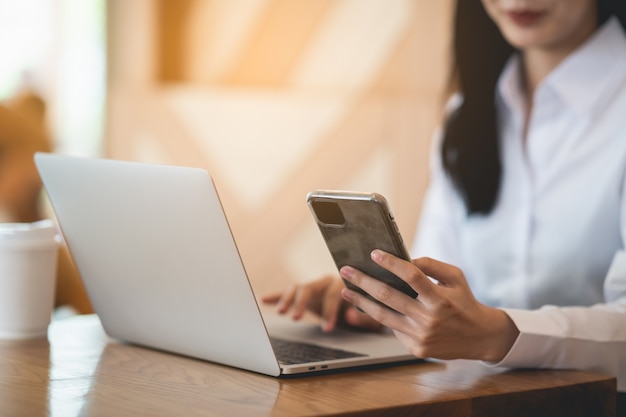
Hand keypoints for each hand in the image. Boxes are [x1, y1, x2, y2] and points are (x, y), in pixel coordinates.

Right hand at [261, 275, 381, 331]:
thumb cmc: (368, 310)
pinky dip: (277, 296)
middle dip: (302, 303)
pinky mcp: (303, 294)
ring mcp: (313, 286)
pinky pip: (288, 293)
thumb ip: (362, 317)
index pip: (333, 294)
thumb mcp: (370, 317)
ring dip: (288, 299)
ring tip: (282, 313)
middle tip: (297, 318)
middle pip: (310, 287)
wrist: (364, 302)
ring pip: (297, 288)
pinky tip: (264, 300)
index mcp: (343, 283)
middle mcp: (325, 281)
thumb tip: (350, 315)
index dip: (330, 311)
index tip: (328, 328)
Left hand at [339, 250, 518, 361]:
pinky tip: (366, 306)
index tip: (374, 253)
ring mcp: (421, 336)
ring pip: (382, 316)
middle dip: (363, 281)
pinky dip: (380, 316)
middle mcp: (429, 319)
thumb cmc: (463, 301)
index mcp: (440, 299)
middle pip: (388, 296)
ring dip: (360, 302)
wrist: (479, 336)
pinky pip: (393, 329)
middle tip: (346, 270)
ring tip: (346, 290)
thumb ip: (430, 265)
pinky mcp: (416, 348)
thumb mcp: (455, 277)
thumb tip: (404, 258)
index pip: (411, 276)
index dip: (391, 264)